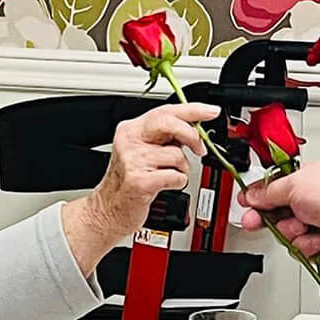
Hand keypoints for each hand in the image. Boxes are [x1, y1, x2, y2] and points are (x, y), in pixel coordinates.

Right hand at [63, 102, 216, 272]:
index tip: (211, 111)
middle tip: (199, 148)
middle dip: (192, 135)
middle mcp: (130, 142)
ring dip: (181, 168)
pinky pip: (176, 176)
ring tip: (168, 175)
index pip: (165, 110)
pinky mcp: (140, 181)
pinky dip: (178, 182)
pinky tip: (165, 185)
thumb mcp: (140, 151)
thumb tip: (193, 128)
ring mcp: (133, 161)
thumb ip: (163, 137)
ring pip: (177, 155)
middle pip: (170, 123)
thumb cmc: (127, 181)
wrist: (108, 209)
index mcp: (131, 130)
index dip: (193, 110)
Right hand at [238, 158, 319, 271]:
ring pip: (286, 234)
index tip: (246, 200)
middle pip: (277, 213)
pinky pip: (300, 251)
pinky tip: (316, 239)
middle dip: (264, 217)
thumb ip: (270, 191)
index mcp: (308, 181)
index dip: (259, 195)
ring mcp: (318, 226)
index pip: (276, 188)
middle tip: (254, 220)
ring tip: (303, 225)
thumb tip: (254, 194)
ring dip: (290, 231)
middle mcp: (313, 203)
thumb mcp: (294, 184)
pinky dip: (305, 246)